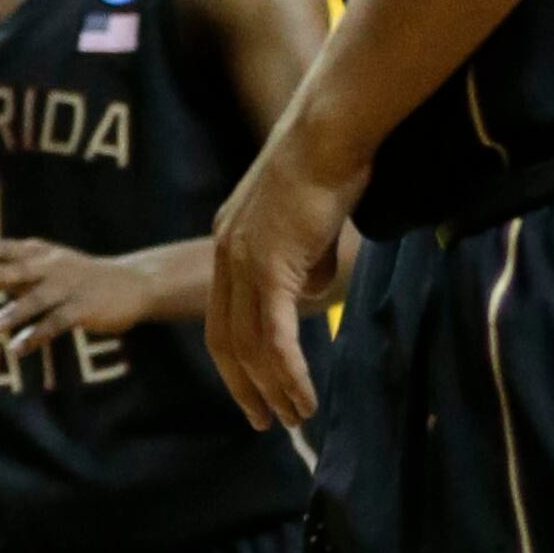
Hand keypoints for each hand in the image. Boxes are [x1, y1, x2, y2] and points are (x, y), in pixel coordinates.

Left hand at [0, 232, 157, 350]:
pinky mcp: (82, 310)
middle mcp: (52, 268)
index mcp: (41, 254)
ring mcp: (67, 289)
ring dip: (9, 317)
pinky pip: (54, 325)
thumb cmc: (79, 275)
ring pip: (34, 302)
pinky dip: (34, 337)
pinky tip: (16, 349)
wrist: (132, 283)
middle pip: (17, 272)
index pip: (9, 249)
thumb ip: (8, 272)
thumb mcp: (46, 265)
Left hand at [206, 129, 356, 436]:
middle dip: (245, 385)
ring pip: (251, 345)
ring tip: (294, 418)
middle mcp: (226, 251)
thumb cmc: (331, 165)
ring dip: (272, 388)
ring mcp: (243, 258)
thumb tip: (306, 295)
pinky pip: (273, 336)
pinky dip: (288, 373)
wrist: (330, 132)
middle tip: (268, 420)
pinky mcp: (269, 265)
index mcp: (230, 240)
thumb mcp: (307, 224)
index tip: (254, 388)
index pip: (222, 314)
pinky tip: (302, 398)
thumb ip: (301, 261)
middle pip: (226, 338)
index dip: (237, 357)